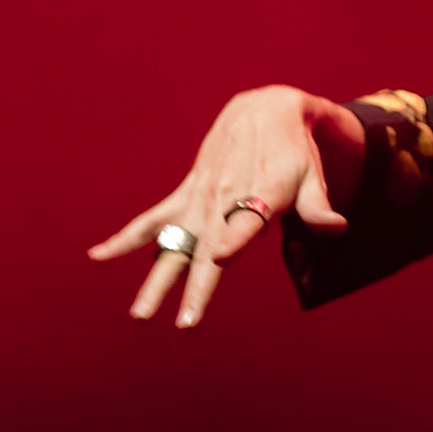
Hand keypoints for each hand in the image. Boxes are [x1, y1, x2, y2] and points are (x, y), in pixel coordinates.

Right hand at [87, 85, 361, 327]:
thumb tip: (336, 229)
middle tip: (186, 324)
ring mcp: (201, 198)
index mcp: (263, 192)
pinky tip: (97, 257)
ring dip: (158, 279)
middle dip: (197, 286)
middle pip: (209, 247)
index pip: (247, 219)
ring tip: (140, 315)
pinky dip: (124, 238)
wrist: (264, 109)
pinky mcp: (185, 194)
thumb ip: (319, 205)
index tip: (220, 259)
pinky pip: (152, 220)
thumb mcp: (312, 174)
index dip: (235, 238)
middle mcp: (226, 197)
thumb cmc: (293, 151)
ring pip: (176, 244)